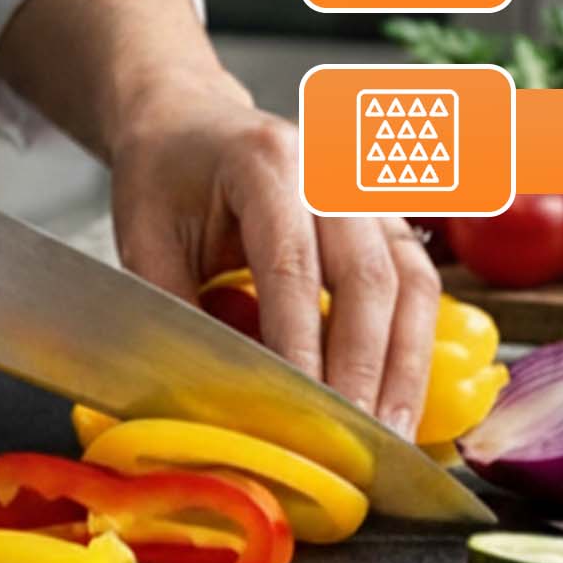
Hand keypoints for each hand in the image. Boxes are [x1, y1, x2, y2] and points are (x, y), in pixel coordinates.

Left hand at [107, 79, 440, 436]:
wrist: (188, 121)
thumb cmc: (163, 178)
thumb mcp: (145, 240)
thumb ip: (178, 311)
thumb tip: (217, 396)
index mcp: (263, 162)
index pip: (293, 266)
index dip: (303, 344)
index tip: (303, 413)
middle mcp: (328, 168)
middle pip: (366, 276)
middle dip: (364, 367)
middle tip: (354, 440)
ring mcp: (366, 189)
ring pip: (409, 282)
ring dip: (404, 365)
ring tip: (389, 435)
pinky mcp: (385, 216)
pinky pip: (417, 281)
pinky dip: (414, 343)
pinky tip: (401, 395)